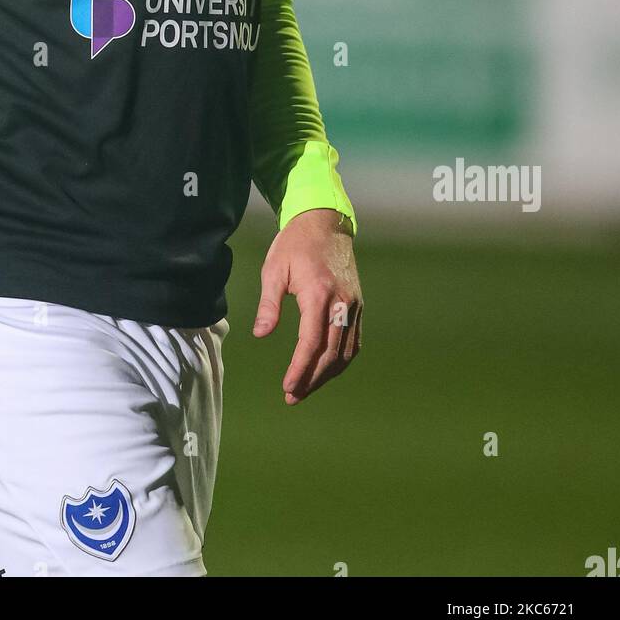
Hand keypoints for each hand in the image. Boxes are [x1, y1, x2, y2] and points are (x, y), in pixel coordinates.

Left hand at [253, 209, 362, 403]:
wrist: (326, 222)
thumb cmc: (295, 244)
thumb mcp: (274, 270)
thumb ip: (269, 304)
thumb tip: (261, 334)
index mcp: (319, 293)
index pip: (311, 343)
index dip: (300, 369)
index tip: (287, 388)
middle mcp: (341, 303)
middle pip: (331, 353)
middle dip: (312, 379)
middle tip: (292, 397)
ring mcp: (354, 305)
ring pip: (346, 351)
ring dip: (327, 375)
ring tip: (306, 389)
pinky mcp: (359, 305)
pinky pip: (354, 341)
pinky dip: (341, 360)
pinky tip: (326, 369)